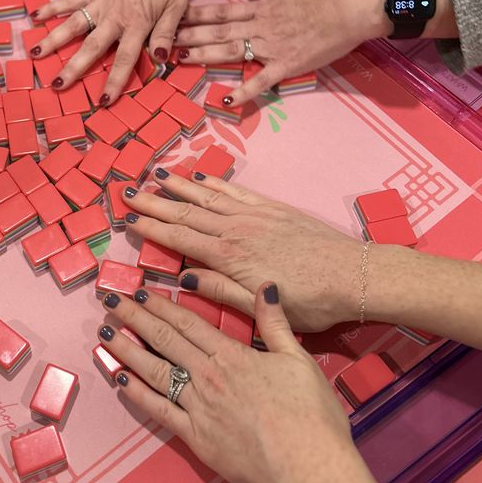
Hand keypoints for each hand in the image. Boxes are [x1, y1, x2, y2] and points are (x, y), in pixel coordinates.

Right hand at [32, 0, 190, 103]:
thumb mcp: (178, 3)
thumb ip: (166, 32)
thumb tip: (159, 59)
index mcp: (138, 21)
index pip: (125, 58)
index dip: (114, 81)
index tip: (103, 101)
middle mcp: (115, 14)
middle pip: (92, 47)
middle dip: (74, 68)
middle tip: (56, 86)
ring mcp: (101, 0)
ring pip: (74, 24)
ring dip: (54, 40)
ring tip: (35, 55)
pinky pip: (70, 0)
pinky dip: (53, 7)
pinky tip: (35, 16)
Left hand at [99, 283, 381, 482]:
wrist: (306, 469)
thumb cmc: (310, 416)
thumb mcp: (299, 359)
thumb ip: (275, 323)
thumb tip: (266, 286)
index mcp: (232, 356)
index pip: (188, 323)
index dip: (161, 305)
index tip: (139, 291)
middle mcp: (208, 377)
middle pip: (164, 340)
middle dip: (134, 317)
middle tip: (109, 300)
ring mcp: (197, 408)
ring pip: (154, 371)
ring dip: (127, 350)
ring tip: (105, 333)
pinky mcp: (194, 438)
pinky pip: (159, 411)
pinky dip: (137, 394)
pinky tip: (119, 380)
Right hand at [124, 170, 363, 330]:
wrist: (353, 276)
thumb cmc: (310, 301)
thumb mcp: (260, 307)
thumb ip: (219, 290)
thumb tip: (181, 278)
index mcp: (230, 256)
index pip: (181, 238)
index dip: (152, 228)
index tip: (128, 219)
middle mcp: (237, 229)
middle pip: (187, 212)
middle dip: (156, 201)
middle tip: (128, 191)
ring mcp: (256, 215)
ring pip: (208, 197)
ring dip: (180, 186)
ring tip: (156, 175)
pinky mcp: (274, 209)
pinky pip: (237, 191)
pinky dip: (216, 183)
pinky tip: (201, 178)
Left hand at [175, 0, 390, 104]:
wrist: (354, 2)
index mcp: (261, 7)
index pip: (221, 11)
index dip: (195, 15)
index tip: (173, 17)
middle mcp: (260, 26)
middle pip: (218, 31)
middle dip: (188, 36)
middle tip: (163, 41)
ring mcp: (272, 46)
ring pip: (231, 51)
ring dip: (204, 56)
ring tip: (179, 61)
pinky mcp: (288, 64)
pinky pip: (262, 80)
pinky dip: (244, 91)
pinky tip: (225, 99)